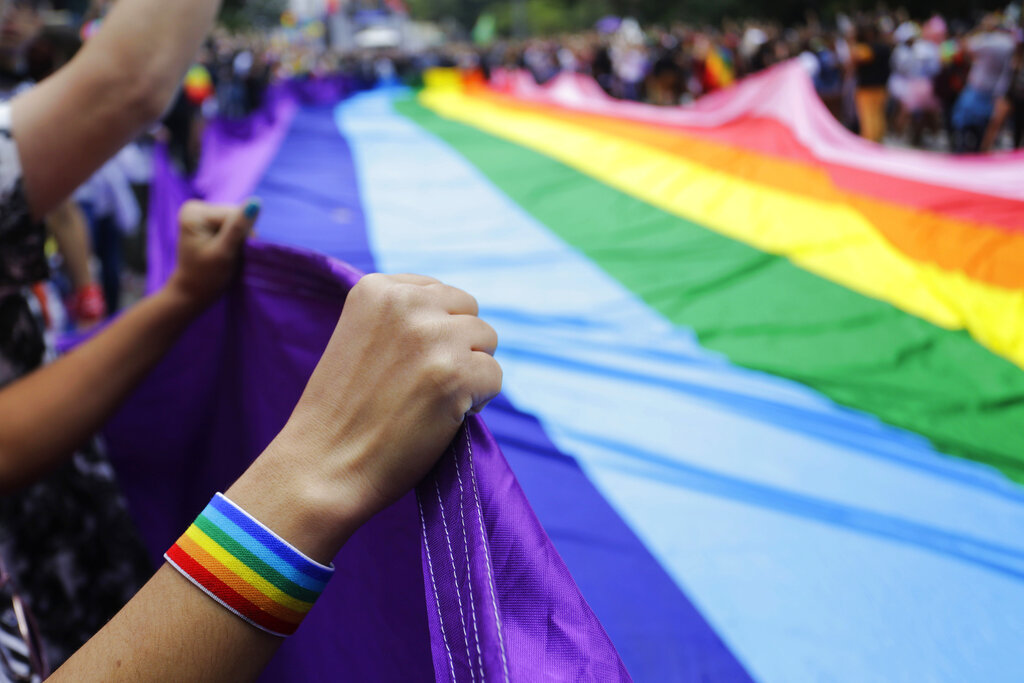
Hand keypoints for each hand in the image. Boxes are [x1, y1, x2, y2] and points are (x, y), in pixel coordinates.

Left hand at [166, 199, 258, 310]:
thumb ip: (239, 227)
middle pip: (235, 215)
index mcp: (195, 212)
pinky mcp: (208, 222)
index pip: (234, 214)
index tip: (232, 253)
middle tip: (230, 256)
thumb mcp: (225, 252)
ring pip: (237, 220)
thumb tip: (256, 201)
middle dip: (240, 236)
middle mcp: (196, 208)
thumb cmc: (207, 276)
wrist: (193, 292)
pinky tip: (227, 250)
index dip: (242, 234)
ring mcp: (201, 214)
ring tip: (228, 255)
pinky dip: (235, 239)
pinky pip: (232, 225)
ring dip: (239, 239)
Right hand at [246, 274, 501, 556]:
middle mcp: (406, 302)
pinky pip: (494, 376)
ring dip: (470, 372)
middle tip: (423, 385)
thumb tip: (460, 316)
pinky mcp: (455, 374)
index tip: (406, 364)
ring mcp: (432, 337)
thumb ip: (404, 317)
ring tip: (430, 400)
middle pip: (470, 312)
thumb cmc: (343, 412)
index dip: (435, 333)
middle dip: (459, 347)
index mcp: (377, 287)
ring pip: (487, 341)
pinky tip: (443, 417)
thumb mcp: (361, 338)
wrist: (322, 467)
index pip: (441, 294)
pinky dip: (478, 401)